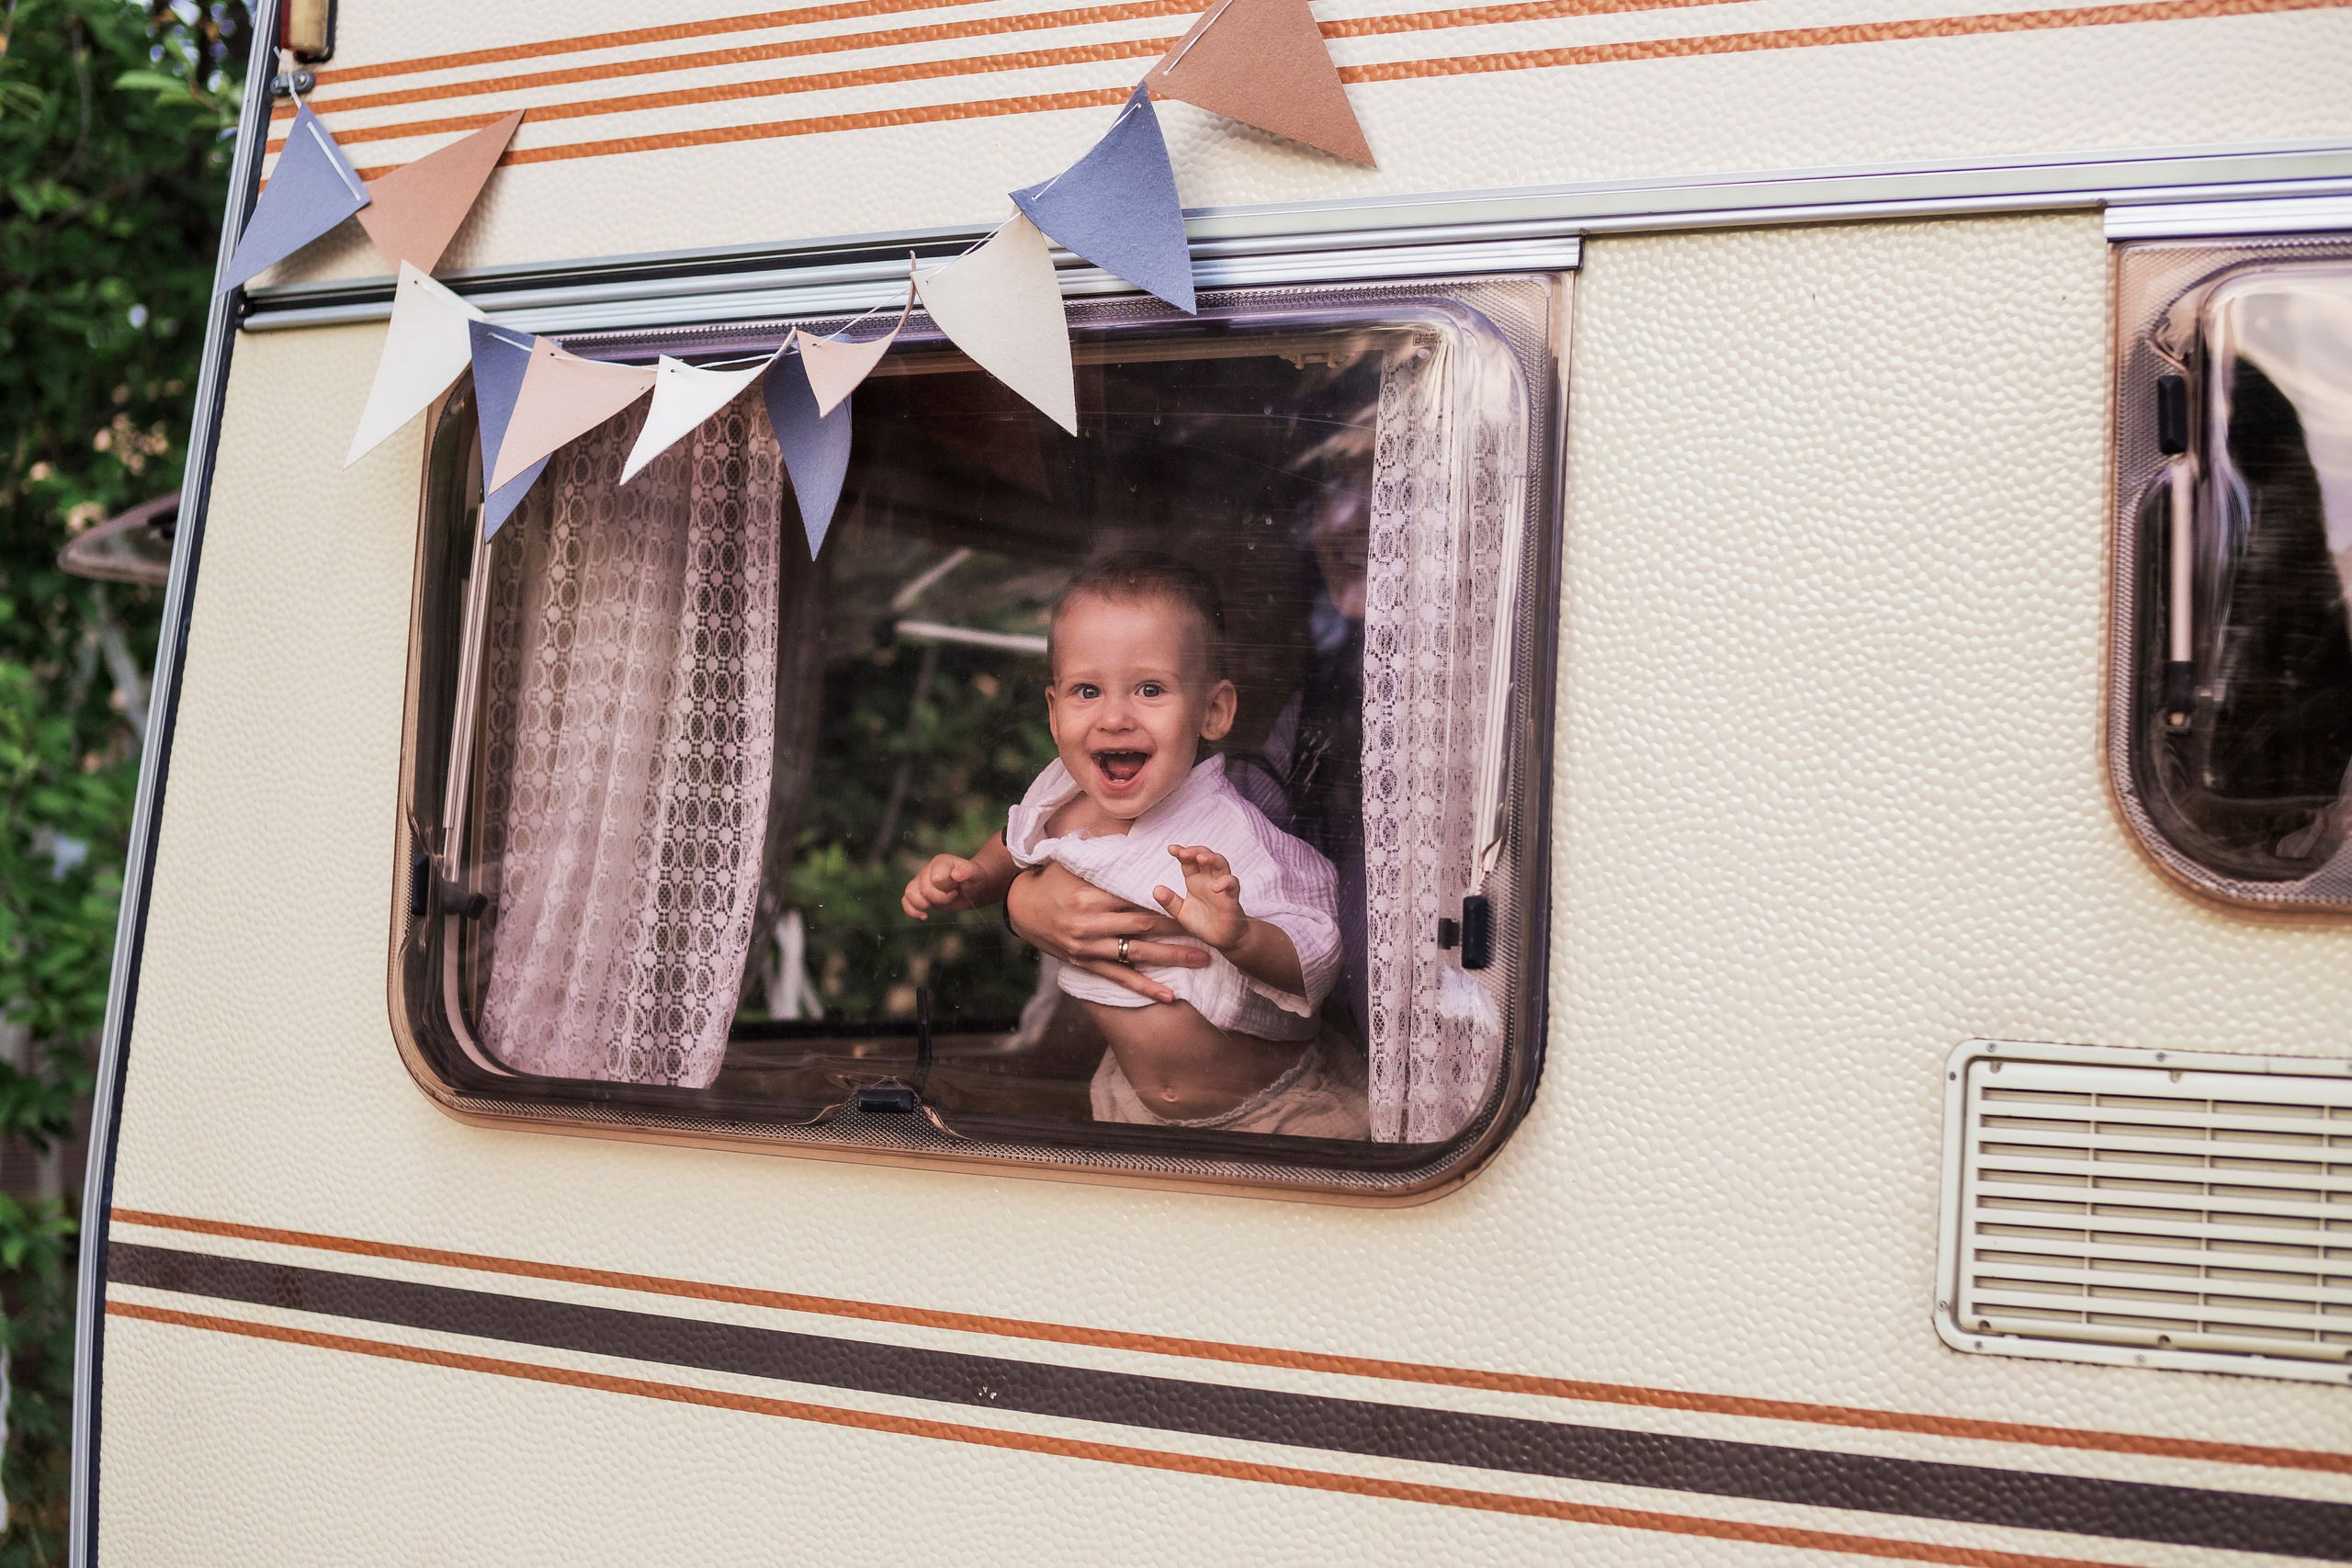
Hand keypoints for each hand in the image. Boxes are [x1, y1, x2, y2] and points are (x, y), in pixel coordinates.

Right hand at [902, 853, 984, 919]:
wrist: (971, 888)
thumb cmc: (974, 879)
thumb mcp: (976, 873)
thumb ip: (968, 871)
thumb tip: (956, 874)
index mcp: (941, 862)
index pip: (936, 878)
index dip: (947, 888)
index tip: (957, 887)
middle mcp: (928, 870)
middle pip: (924, 889)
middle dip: (940, 898)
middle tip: (952, 895)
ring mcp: (921, 881)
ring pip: (909, 893)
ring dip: (922, 905)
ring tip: (933, 907)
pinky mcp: (918, 894)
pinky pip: (905, 901)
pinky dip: (912, 911)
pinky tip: (924, 916)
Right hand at [1006, 861, 1205, 1003]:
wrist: (1021, 909)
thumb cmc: (1052, 879)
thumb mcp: (1072, 858)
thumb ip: (1102, 846)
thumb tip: (1131, 823)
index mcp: (1090, 895)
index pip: (1136, 897)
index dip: (1166, 900)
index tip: (1193, 899)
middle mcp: (1090, 924)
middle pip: (1143, 926)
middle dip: (1178, 929)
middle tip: (1209, 931)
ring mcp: (1089, 947)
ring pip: (1137, 954)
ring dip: (1172, 958)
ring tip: (1201, 960)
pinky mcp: (1086, 964)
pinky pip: (1119, 977)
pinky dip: (1145, 987)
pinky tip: (1168, 996)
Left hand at [1154, 845, 1248, 953]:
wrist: (1222, 939)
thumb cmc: (1203, 923)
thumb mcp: (1181, 913)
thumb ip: (1170, 902)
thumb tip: (1156, 889)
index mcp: (1195, 880)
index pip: (1188, 861)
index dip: (1181, 852)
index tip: (1171, 848)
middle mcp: (1208, 879)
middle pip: (1205, 856)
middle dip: (1195, 851)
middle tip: (1183, 852)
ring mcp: (1222, 886)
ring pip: (1221, 864)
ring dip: (1212, 858)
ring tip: (1201, 858)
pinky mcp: (1231, 898)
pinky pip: (1232, 884)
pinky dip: (1225, 882)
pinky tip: (1215, 887)